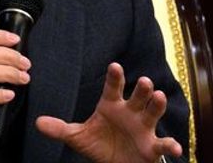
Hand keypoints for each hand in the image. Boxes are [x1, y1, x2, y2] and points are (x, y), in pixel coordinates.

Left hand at [36, 62, 181, 162]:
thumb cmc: (99, 144)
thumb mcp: (78, 137)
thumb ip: (60, 129)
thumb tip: (38, 122)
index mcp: (112, 105)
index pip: (113, 88)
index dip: (115, 77)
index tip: (114, 66)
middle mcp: (130, 111)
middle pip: (137, 96)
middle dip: (141, 88)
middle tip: (144, 81)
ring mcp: (143, 127)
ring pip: (152, 112)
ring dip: (157, 104)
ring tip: (159, 96)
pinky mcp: (152, 146)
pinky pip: (163, 144)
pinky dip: (170, 144)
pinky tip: (175, 146)